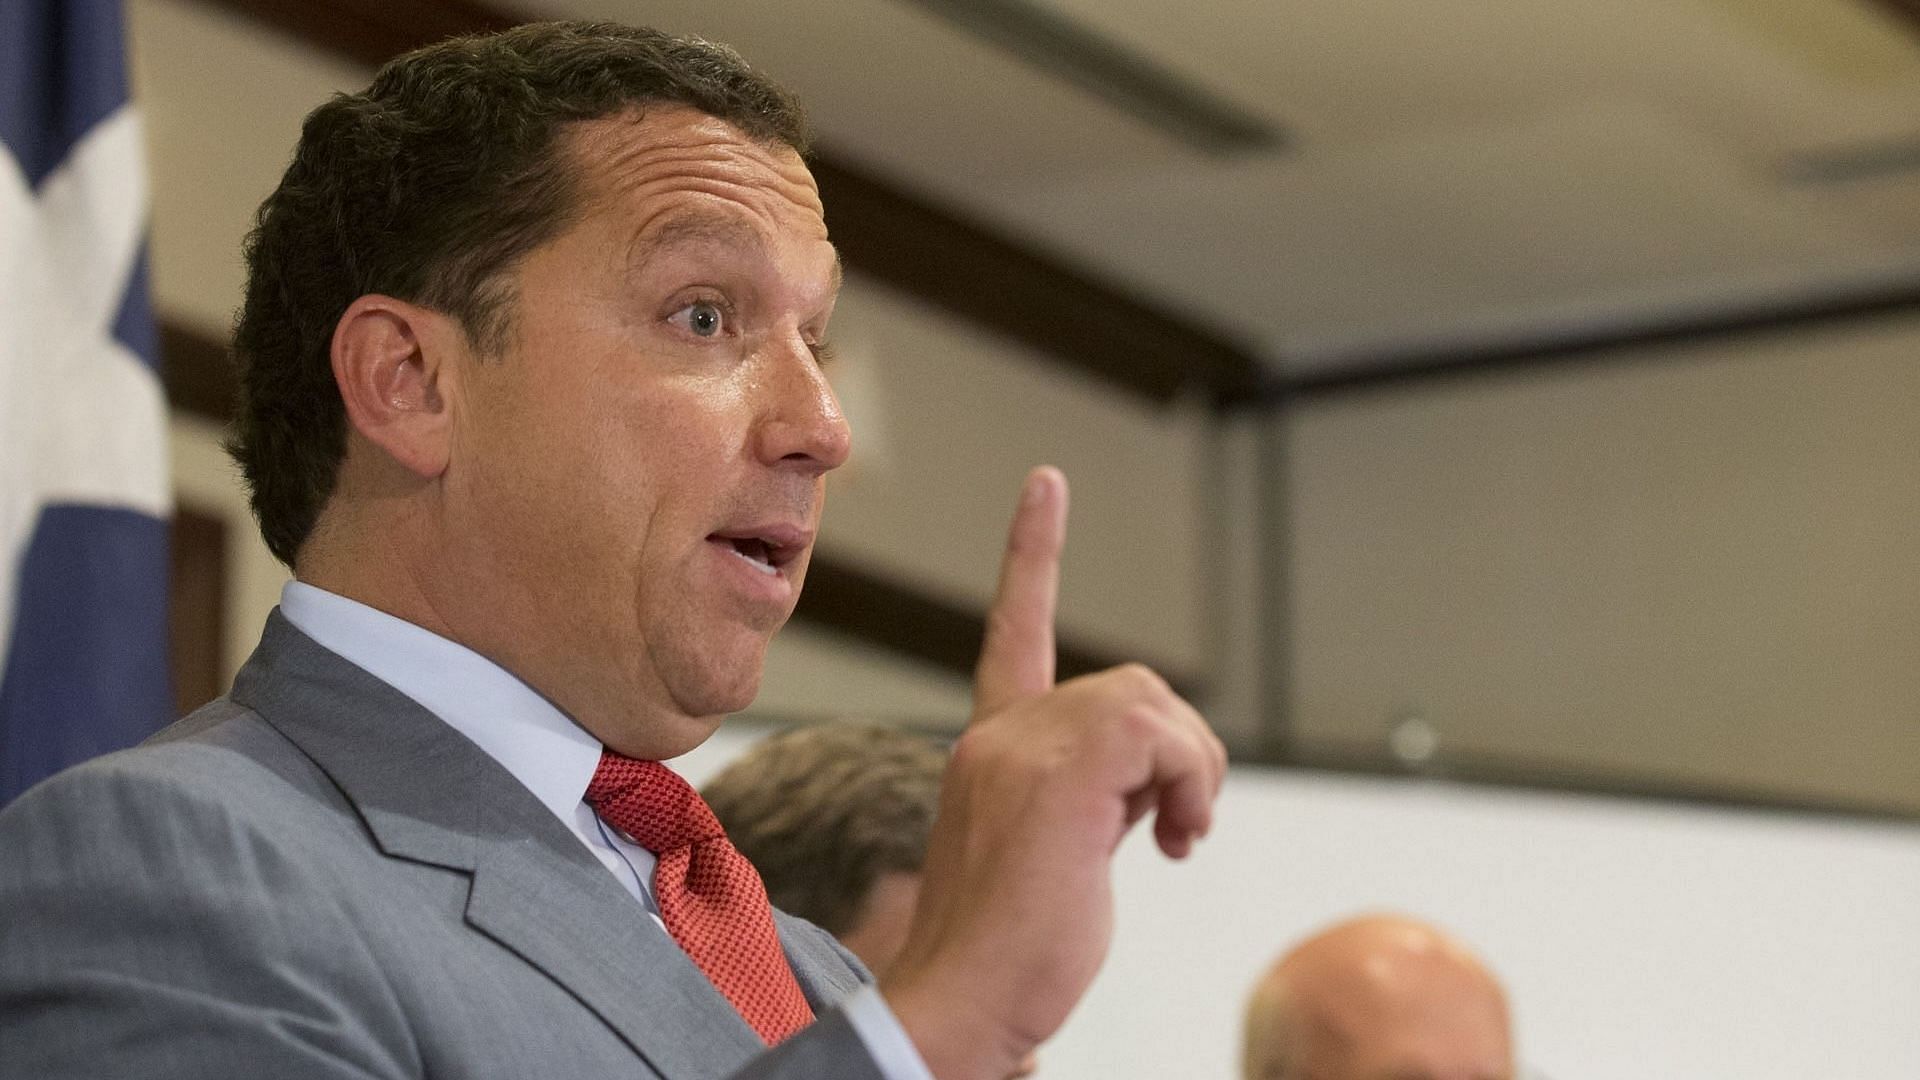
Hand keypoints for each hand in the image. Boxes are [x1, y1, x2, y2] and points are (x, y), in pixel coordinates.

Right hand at [880, 467, 1226, 1079]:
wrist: (961, 1003)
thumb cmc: (1006, 952)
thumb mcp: (1055, 852)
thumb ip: (1092, 794)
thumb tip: (1159, 787)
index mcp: (991, 746)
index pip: (1015, 630)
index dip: (1033, 555)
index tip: (1046, 485)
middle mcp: (999, 733)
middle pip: (1133, 686)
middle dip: (1181, 753)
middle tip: (1179, 831)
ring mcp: (1024, 747)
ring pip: (1153, 705)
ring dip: (1190, 773)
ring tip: (1174, 841)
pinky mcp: (1061, 772)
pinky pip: (1164, 738)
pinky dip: (1190, 784)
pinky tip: (1171, 844)